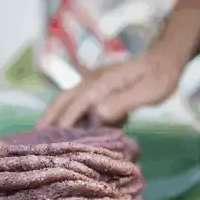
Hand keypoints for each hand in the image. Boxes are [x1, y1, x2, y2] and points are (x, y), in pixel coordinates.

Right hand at [36, 48, 182, 127]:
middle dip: (49, 116)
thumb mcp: (148, 92)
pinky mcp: (99, 84)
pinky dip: (67, 111)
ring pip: (68, 98)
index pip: (77, 105)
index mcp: (103, 84)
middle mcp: (93, 80)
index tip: (52, 140)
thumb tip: (98, 112)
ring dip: (54, 113)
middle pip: (64, 99)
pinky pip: (77, 99)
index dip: (64, 123)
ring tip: (43, 132)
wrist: (165, 58)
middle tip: (34, 136)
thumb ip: (123, 102)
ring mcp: (94, 80)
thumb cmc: (160, 78)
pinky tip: (66, 124)